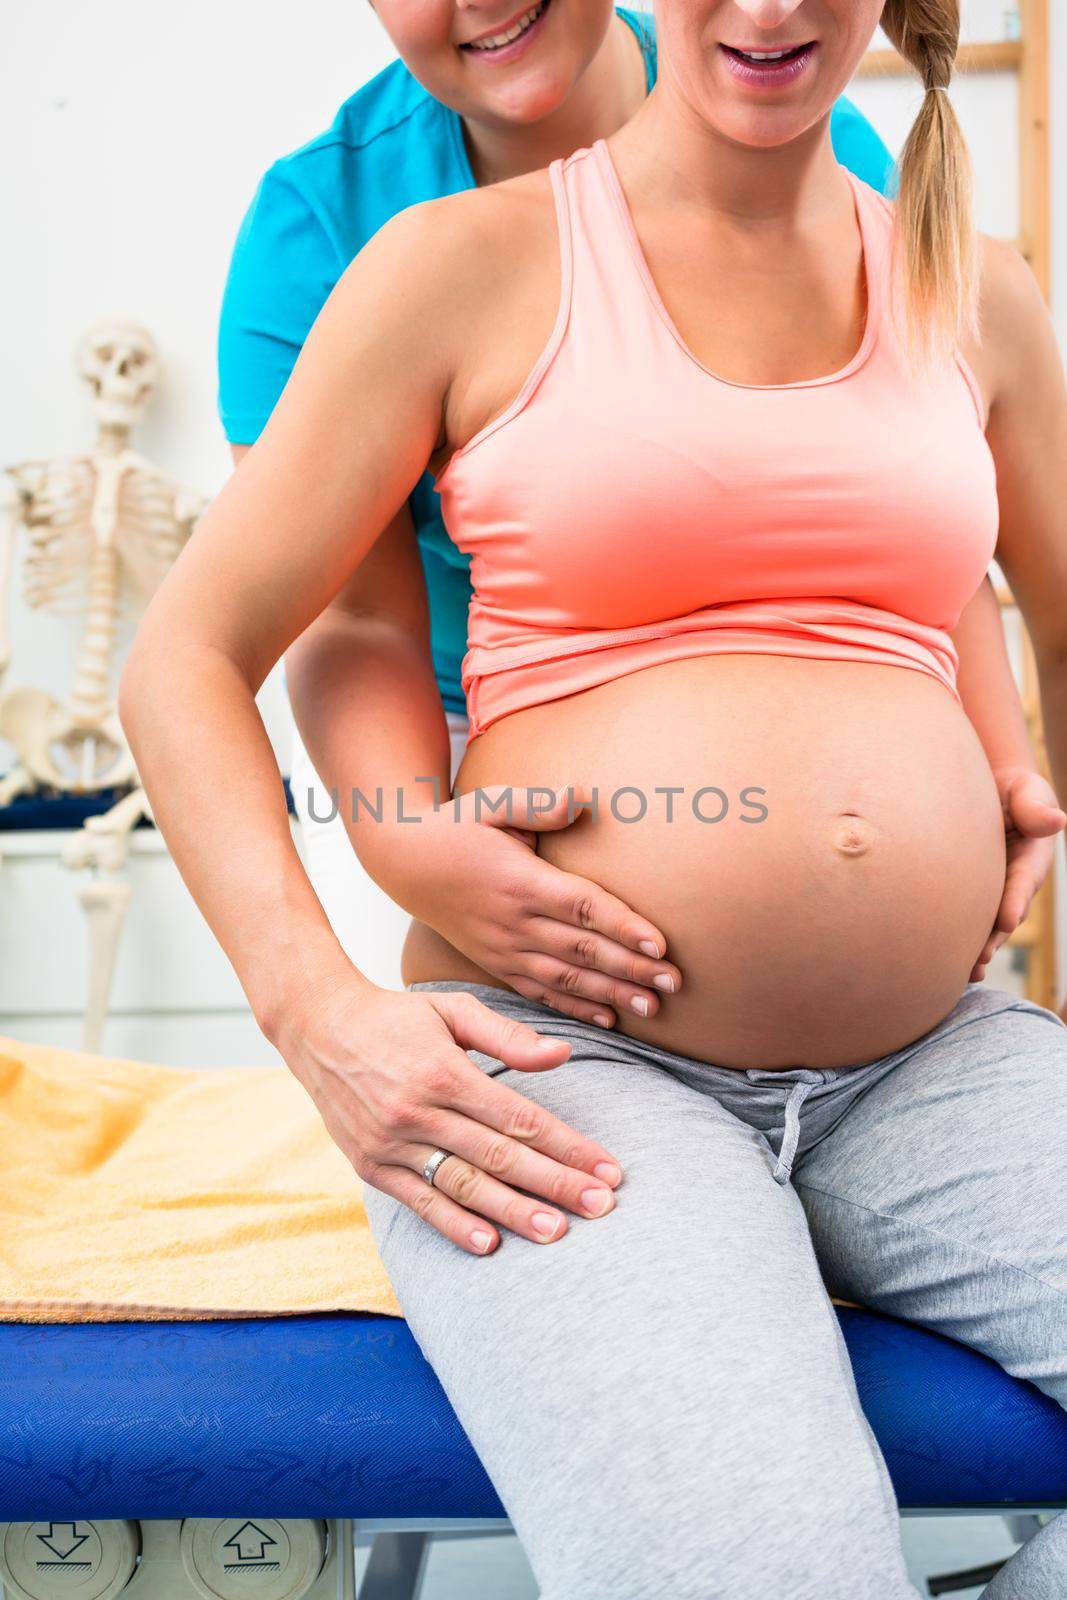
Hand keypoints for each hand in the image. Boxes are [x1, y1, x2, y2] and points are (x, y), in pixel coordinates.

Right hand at [276, 973, 623, 1255]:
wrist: (317, 1028)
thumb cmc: (395, 1018)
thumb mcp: (452, 1010)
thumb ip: (508, 1036)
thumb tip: (562, 1055)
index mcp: (445, 1072)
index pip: (520, 1118)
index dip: (568, 1146)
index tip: (607, 1168)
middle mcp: (418, 1112)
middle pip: (500, 1156)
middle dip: (555, 1184)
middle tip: (600, 1206)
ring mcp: (392, 1144)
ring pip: (463, 1185)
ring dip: (512, 1212)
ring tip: (556, 1231)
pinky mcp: (371, 1166)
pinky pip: (418, 1202)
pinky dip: (454, 1224)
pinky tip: (489, 1242)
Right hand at [385, 783, 680, 1027]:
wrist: (405, 862)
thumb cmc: (456, 827)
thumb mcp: (491, 803)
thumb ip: (538, 805)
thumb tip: (582, 799)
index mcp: (521, 882)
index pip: (582, 908)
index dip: (623, 926)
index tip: (661, 943)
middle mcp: (515, 923)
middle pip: (583, 949)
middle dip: (632, 967)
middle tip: (675, 983)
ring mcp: (505, 949)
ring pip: (567, 978)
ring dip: (612, 993)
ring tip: (653, 1007)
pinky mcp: (498, 964)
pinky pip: (542, 992)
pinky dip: (576, 1007)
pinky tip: (609, 1018)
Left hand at [969, 766, 1065, 981]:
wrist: (990, 794)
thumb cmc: (1012, 792)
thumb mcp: (1027, 792)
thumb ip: (1036, 808)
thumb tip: (1057, 820)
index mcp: (1031, 859)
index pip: (1023, 881)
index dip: (1016, 900)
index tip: (1008, 920)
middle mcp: (1015, 883)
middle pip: (1005, 913)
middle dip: (994, 937)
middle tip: (981, 957)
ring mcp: (996, 894)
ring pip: (988, 926)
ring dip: (978, 949)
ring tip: (967, 972)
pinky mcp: (975, 899)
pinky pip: (968, 922)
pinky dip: (960, 943)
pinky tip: (945, 966)